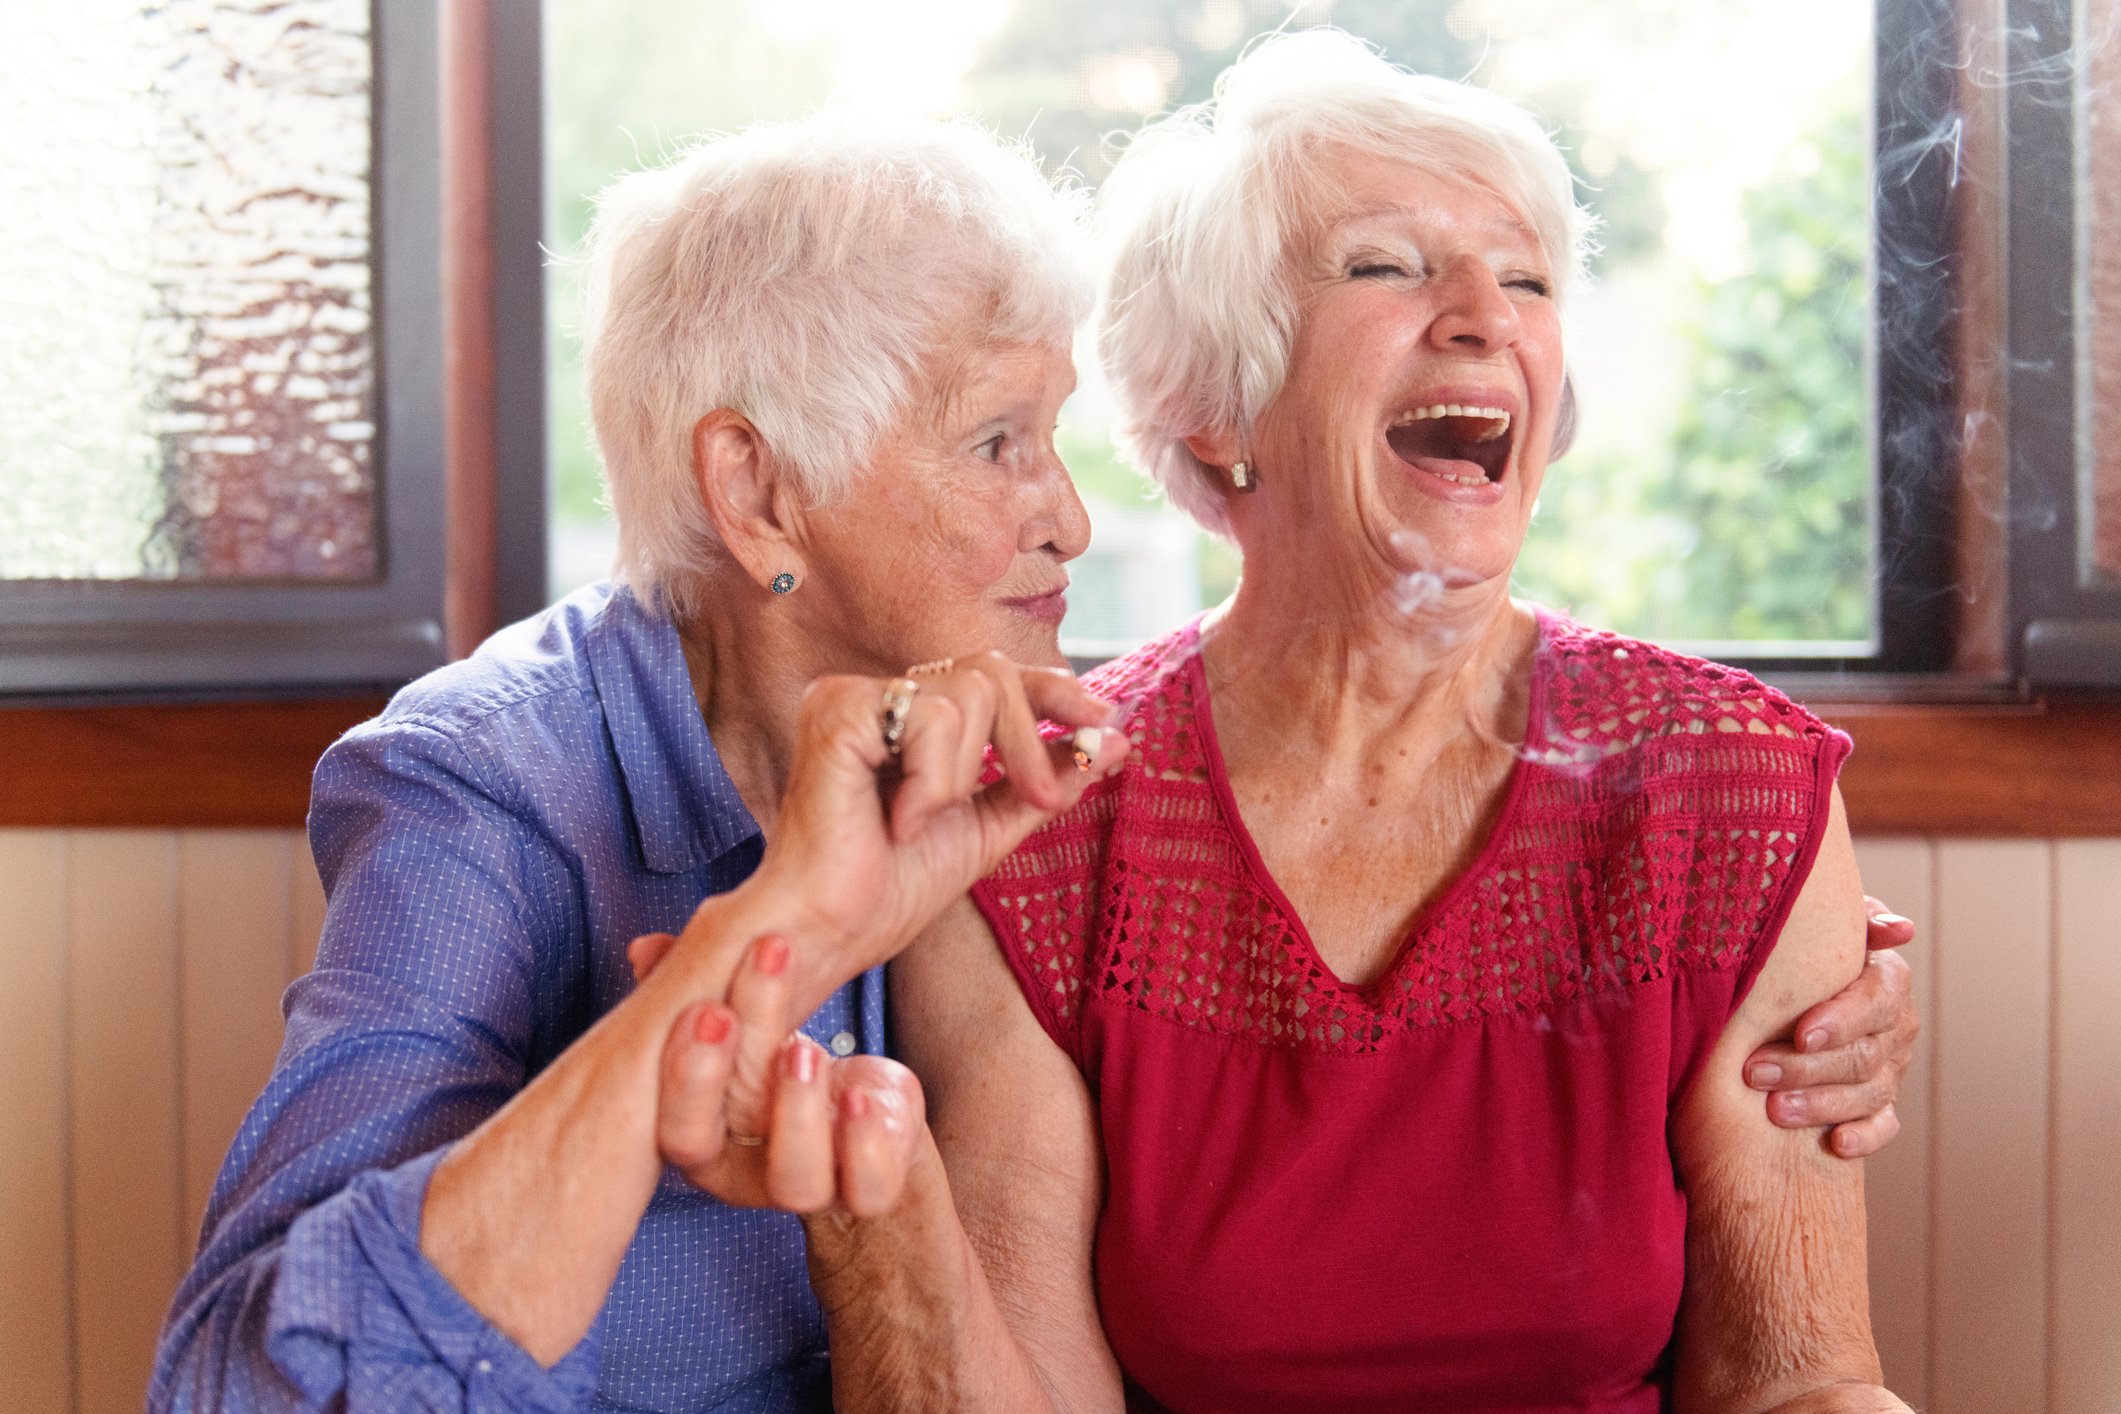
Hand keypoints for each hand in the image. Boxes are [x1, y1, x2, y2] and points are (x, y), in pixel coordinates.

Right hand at [631, 931, 925, 1217]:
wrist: (866, 1108)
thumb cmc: (788, 1061)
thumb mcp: (747, 1012)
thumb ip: (698, 978)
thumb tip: (645, 949)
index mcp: (698, 1131)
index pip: (670, 1124)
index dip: (684, 1075)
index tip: (709, 1010)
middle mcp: (739, 1173)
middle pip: (702, 1147)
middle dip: (712, 1078)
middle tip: (732, 1014)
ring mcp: (806, 1187)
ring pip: (793, 1183)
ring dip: (796, 1112)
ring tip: (806, 1050)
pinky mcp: (867, 1189)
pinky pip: (867, 1191)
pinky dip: (865, 1143)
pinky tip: (861, 1095)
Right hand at [691, 652, 1128, 1008]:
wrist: (831, 933)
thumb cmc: (890, 889)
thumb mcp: (988, 829)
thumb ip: (1041, 782)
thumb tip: (1114, 741)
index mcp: (907, 717)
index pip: (994, 677)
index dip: (1054, 691)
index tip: (1104, 719)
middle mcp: (878, 695)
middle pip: (991, 672)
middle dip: (1030, 738)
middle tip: (1044, 797)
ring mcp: (852, 695)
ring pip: (970, 692)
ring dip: (966, 774)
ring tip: (920, 820)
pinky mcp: (836, 709)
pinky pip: (931, 719)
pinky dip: (932, 781)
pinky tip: (896, 820)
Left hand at [1745, 896, 1919, 1157]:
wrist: (1784, 987)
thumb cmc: (1796, 948)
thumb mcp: (1815, 927)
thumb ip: (1851, 920)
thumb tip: (1897, 929)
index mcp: (1885, 980)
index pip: (1879, 999)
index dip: (1843, 1018)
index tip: (1800, 1033)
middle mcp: (1894, 1026)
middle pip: (1865, 1053)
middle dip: (1808, 1067)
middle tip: (1755, 1072)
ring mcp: (1889, 1068)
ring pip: (1868, 1092)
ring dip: (1821, 1104)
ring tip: (1773, 1110)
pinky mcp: (1878, 1104)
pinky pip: (1883, 1126)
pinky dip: (1864, 1136)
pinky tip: (1836, 1144)